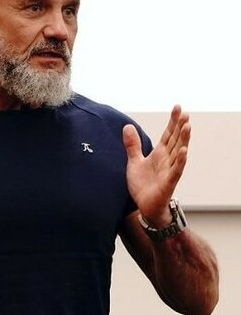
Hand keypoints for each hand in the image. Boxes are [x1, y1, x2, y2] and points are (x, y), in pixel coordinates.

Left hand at [122, 105, 189, 225]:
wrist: (144, 206)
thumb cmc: (143, 185)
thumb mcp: (134, 162)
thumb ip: (132, 145)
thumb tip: (127, 126)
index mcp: (159, 154)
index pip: (168, 134)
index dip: (173, 122)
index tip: (178, 108)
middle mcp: (167, 160)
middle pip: (175, 140)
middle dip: (180, 127)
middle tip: (185, 113)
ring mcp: (169, 171)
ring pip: (178, 153)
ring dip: (183, 140)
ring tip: (188, 126)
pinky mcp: (168, 183)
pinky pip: (176, 171)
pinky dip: (180, 161)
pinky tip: (184, 151)